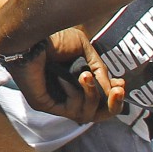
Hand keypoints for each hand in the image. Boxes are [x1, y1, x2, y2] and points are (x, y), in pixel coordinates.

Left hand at [7, 27, 123, 123]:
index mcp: (76, 83)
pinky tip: (65, 79)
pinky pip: (71, 110)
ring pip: (87, 115)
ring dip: (92, 95)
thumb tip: (113, 89)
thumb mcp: (84, 50)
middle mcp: (67, 95)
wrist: (31, 36)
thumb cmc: (54, 38)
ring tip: (85, 75)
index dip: (115, 96)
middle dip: (113, 105)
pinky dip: (75, 94)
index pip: (101, 100)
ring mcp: (56, 102)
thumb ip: (99, 69)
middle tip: (118, 90)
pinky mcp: (46, 105)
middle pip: (98, 115)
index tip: (121, 83)